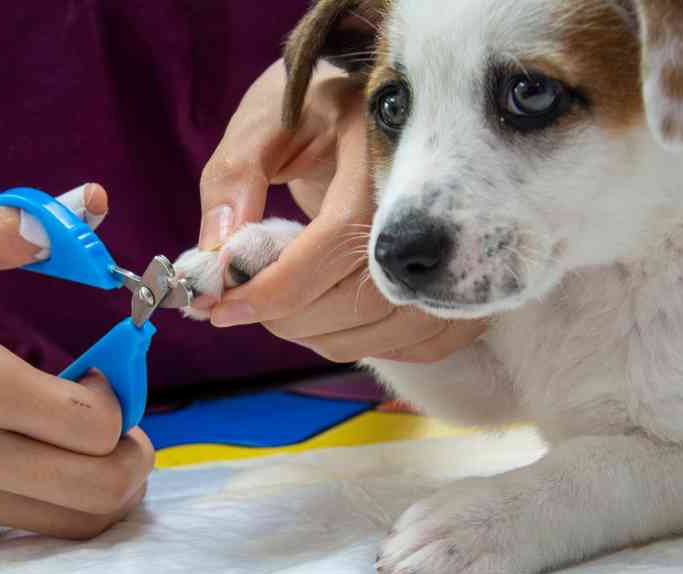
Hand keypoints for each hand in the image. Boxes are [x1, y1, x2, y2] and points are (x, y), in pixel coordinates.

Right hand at [0, 185, 151, 542]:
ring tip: (86, 448)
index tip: (101, 375)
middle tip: (123, 428)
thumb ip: (12, 229)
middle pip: (101, 488)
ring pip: (72, 525)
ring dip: (102, 488)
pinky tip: (25, 461)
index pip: (94, 423)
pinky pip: (22, 531)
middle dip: (133, 457)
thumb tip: (95, 203)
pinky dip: (45, 502)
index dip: (121, 399)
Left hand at [197, 61, 485, 362]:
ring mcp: (459, 248)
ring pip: (383, 329)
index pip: (339, 238)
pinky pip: (414, 344)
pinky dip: (359, 343)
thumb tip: (219, 247)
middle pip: (364, 296)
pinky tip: (326, 316)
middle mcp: (434, 201)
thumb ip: (234, 176)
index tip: (222, 307)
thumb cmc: (310, 119)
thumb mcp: (264, 125)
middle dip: (288, 317)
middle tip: (239, 307)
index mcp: (382, 148)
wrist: (366, 123)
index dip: (278, 285)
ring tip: (279, 306)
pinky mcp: (463, 285)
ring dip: (315, 336)